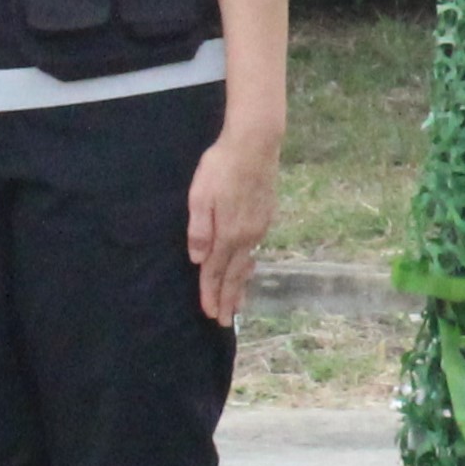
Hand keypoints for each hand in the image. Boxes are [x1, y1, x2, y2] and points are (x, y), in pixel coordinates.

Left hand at [187, 133, 280, 327]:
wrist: (255, 144)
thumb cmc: (221, 167)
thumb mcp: (201, 196)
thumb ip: (199, 229)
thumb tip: (198, 259)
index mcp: (228, 233)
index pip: (216, 271)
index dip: (211, 294)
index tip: (211, 315)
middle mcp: (247, 236)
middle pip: (235, 274)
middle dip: (229, 299)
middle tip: (225, 322)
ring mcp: (260, 226)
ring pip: (248, 264)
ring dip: (241, 286)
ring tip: (239, 305)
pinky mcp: (266, 216)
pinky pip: (256, 250)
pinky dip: (249, 266)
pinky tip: (248, 268)